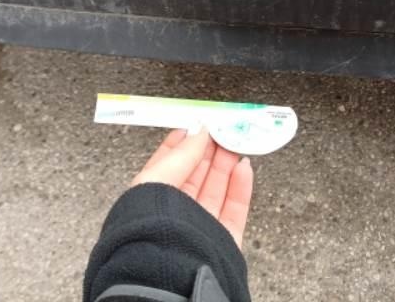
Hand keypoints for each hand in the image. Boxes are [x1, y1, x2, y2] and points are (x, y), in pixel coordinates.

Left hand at [131, 128, 253, 248]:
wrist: (169, 269)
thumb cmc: (150, 226)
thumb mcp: (157, 178)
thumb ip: (182, 155)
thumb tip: (200, 132)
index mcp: (150, 199)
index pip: (168, 164)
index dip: (183, 143)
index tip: (198, 125)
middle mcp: (175, 213)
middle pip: (196, 174)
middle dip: (209, 150)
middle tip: (223, 130)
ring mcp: (200, 225)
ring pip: (217, 188)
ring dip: (227, 163)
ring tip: (236, 142)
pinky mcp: (223, 239)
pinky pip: (236, 208)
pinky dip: (242, 186)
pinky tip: (244, 168)